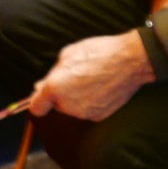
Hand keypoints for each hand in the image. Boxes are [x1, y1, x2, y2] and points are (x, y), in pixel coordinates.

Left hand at [30, 31, 155, 120]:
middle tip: (75, 77)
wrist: (131, 61)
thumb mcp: (69, 53)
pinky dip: (90, 101)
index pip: (36, 107)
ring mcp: (84, 113)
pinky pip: (87, 110)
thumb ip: (53, 73)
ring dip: (76, 98)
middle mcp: (67, 105)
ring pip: (72, 108)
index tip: (43, 95)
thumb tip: (41, 86)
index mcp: (56, 88)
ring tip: (91, 79)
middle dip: (61, 94)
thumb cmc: (100, 52)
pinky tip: (100, 86)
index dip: (39, 100)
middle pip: (56, 106)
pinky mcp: (98, 116)